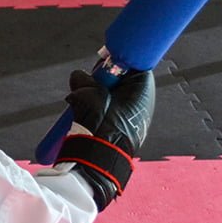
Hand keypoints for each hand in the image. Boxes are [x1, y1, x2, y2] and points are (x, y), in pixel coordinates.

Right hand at [58, 67, 154, 210]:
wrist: (99, 161)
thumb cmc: (99, 126)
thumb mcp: (87, 95)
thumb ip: (84, 80)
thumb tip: (78, 76)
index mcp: (142, 90)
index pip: (135, 64)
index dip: (117, 61)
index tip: (102, 65)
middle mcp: (143, 104)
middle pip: (123, 82)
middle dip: (104, 83)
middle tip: (88, 88)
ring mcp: (136, 119)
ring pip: (115, 98)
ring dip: (99, 99)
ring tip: (85, 108)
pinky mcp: (127, 131)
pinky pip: (113, 114)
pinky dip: (101, 114)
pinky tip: (89, 120)